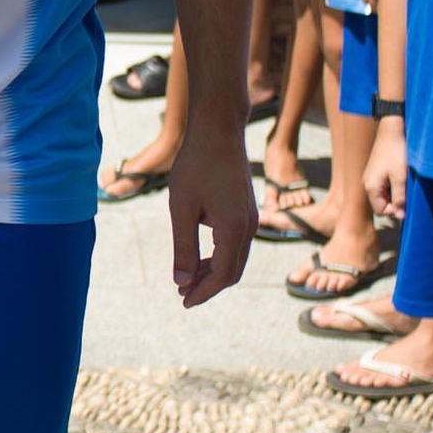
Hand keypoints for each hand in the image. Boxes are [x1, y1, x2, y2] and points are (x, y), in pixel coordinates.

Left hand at [168, 125, 256, 308]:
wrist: (218, 131)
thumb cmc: (196, 165)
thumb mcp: (182, 209)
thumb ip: (183, 247)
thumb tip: (182, 281)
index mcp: (234, 229)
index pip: (222, 275)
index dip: (203, 292)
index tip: (183, 301)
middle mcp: (249, 227)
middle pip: (233, 272)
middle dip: (209, 287)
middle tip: (183, 295)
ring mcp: (251, 218)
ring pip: (236, 259)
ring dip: (214, 273)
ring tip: (187, 279)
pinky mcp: (246, 210)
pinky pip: (236, 244)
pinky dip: (219, 256)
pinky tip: (200, 257)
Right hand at [364, 117, 407, 220]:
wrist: (392, 130)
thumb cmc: (396, 153)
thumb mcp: (401, 178)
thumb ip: (400, 198)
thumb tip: (400, 217)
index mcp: (371, 187)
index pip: (381, 211)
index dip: (395, 210)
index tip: (406, 200)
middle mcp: (367, 183)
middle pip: (382, 204)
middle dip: (395, 202)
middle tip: (407, 191)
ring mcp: (371, 177)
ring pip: (384, 195)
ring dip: (395, 193)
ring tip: (405, 181)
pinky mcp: (376, 171)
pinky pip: (384, 186)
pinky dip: (393, 185)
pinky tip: (401, 175)